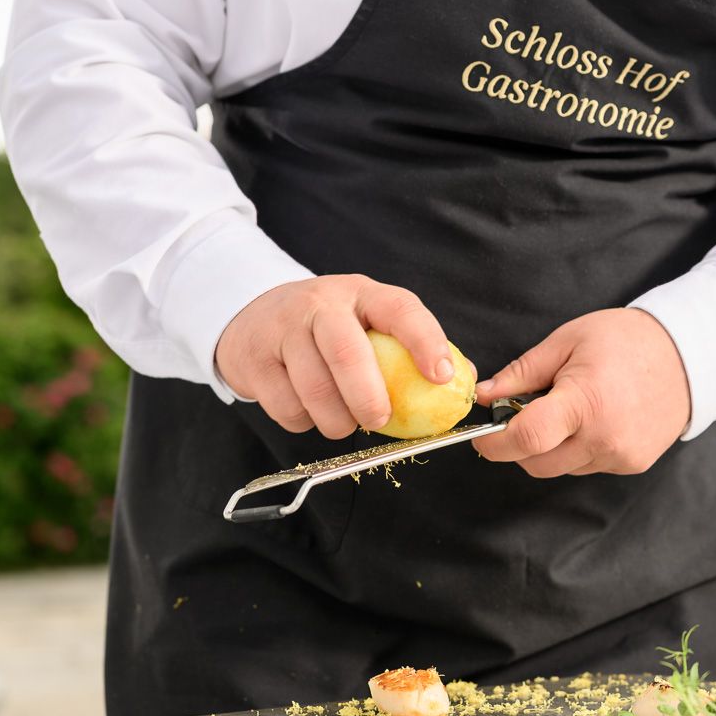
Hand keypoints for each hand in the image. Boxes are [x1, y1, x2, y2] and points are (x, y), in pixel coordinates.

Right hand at [215, 275, 455, 437]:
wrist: (252, 317)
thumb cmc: (327, 328)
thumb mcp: (368, 322)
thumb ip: (412, 347)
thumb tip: (463, 381)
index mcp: (361, 293)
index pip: (400, 309)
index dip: (425, 342)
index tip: (441, 376)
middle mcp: (320, 305)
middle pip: (348, 355)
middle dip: (370, 399)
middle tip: (380, 420)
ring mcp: (282, 330)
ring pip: (314, 390)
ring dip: (337, 420)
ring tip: (345, 420)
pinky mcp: (254, 360)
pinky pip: (287, 408)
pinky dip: (304, 422)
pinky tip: (310, 410)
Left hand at [472, 308, 689, 477]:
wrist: (689, 354)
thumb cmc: (627, 340)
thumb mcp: (567, 341)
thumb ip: (522, 372)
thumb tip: (485, 395)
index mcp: (584, 402)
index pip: (527, 439)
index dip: (495, 443)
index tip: (484, 438)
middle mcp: (604, 437)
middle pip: (537, 463)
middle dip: (520, 446)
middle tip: (525, 416)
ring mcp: (620, 455)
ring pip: (561, 468)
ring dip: (552, 448)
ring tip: (570, 411)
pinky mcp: (632, 464)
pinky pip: (588, 466)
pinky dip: (579, 450)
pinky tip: (595, 420)